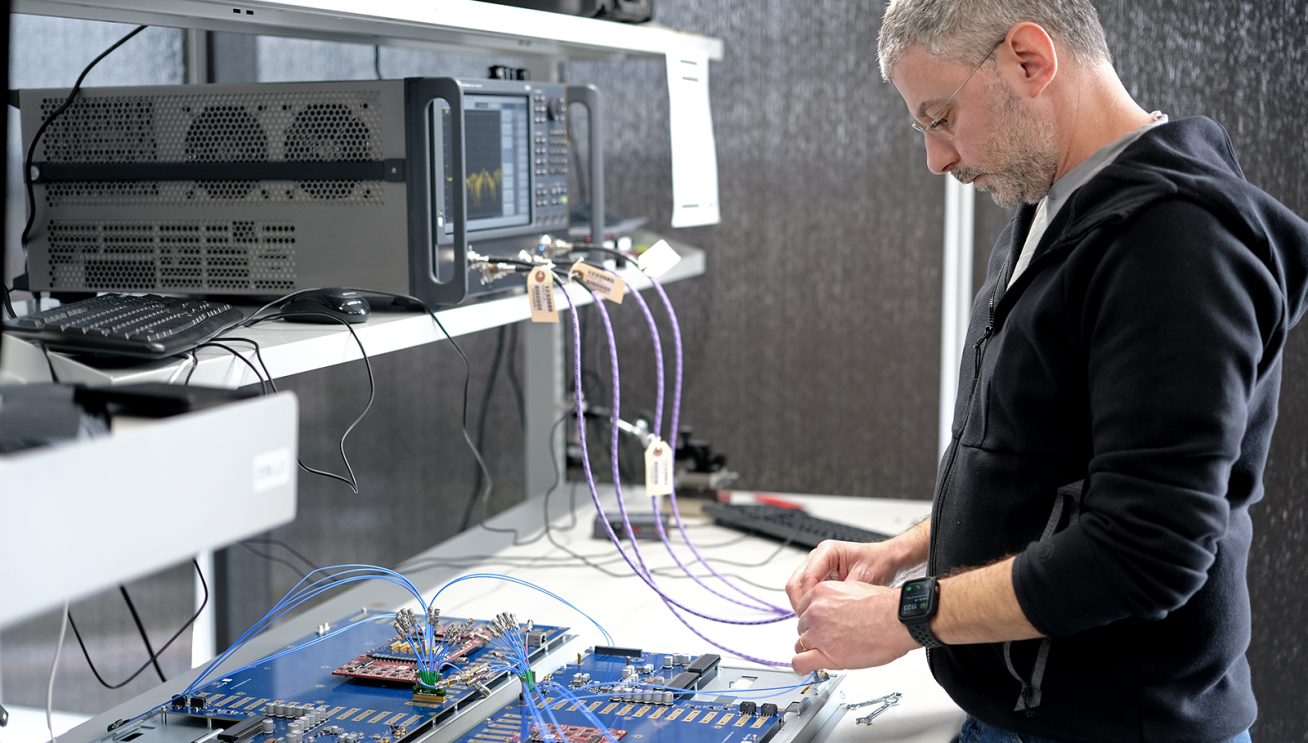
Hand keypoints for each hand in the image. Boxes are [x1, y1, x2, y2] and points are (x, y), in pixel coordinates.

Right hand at [785, 540, 906, 611]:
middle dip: (801, 605)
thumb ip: (844, 594)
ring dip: (804, 606)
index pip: (806, 578)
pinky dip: (811, 606)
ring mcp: (817, 567)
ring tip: (816, 623)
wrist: (888, 561)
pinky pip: (807, 593)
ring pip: (798, 589)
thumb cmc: (879, 563)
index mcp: (826, 551)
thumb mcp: (863, 580)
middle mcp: (818, 558)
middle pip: (795, 583)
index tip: (814, 616)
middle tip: (810, 623)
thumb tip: (830, 613)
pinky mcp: (820, 577)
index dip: (808, 600)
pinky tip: (821, 618)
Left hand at [791, 580, 918, 674]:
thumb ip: (836, 600)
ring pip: (801, 644)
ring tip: (830, 652)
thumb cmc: (885, 608)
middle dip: (815, 633)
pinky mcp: (824, 653)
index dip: (813, 619)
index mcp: (822, 592)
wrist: (898, 620)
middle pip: (802, 626)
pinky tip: (808, 667)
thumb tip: (835, 612)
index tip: (820, 626)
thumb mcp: (853, 590)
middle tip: (831, 639)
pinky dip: (802, 666)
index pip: (804, 609)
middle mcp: (816, 611)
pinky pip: (800, 663)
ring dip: (813, 649)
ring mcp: (818, 632)